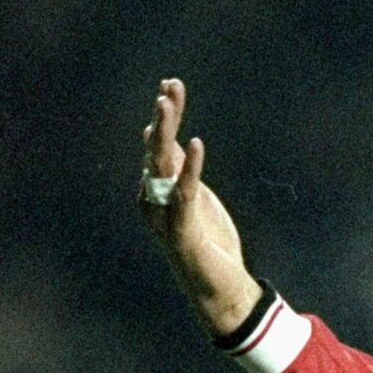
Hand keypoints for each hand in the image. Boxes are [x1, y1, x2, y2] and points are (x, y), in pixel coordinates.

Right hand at [138, 78, 262, 337]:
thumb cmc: (207, 243)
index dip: (166, 114)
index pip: (160, 143)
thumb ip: (182, 171)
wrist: (217, 288)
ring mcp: (164, 212)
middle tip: (170, 85)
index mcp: (158, 187)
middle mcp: (155, 197)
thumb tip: (173, 139)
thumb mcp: (195, 198)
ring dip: (165, 130)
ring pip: (161, 164)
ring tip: (168, 101)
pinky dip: (190, 167)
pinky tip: (196, 143)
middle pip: (157, 147)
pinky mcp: (181, 229)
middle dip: (164, 115)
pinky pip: (184, 191)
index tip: (171, 85)